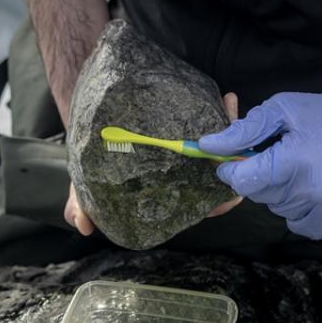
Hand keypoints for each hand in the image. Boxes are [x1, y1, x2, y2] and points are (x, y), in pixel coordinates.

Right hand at [65, 93, 242, 234]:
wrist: (93, 126)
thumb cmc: (96, 162)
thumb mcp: (86, 185)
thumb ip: (83, 205)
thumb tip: (82, 226)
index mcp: (171, 194)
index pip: (198, 204)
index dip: (215, 204)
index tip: (228, 198)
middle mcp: (184, 173)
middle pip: (217, 173)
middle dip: (232, 163)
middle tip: (239, 154)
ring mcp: (190, 149)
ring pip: (220, 145)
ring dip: (231, 130)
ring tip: (232, 109)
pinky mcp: (191, 126)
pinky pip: (214, 122)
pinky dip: (221, 111)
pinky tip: (226, 96)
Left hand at [198, 87, 321, 239]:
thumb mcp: (283, 110)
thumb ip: (244, 130)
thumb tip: (207, 146)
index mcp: (293, 162)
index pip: (241, 180)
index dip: (232, 168)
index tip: (237, 158)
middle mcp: (309, 193)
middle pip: (258, 195)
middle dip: (260, 176)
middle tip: (279, 155)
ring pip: (277, 209)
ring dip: (280, 192)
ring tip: (302, 168)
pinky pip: (299, 224)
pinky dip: (299, 209)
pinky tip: (314, 187)